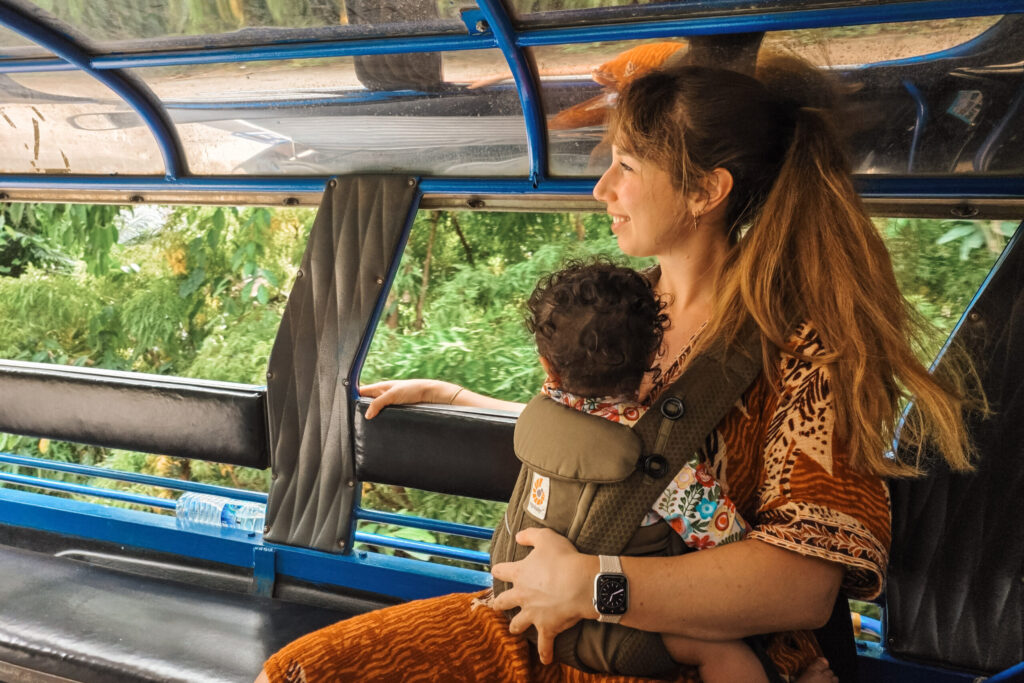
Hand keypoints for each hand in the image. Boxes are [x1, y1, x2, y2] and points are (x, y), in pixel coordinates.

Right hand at [359, 379, 460, 418]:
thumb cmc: (412, 389)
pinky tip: (379, 427)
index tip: (346, 407)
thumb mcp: (392, 395)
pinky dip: (381, 420)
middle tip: (355, 421)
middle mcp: (383, 395)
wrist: (429, 394)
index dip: (353, 397)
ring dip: (372, 417)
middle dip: (362, 410)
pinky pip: (384, 416)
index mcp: (379, 387)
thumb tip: (367, 415)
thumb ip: (378, 403)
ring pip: (376, 411)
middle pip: (367, 403)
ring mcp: (389, 403)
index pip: (361, 391)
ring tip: (365, 426)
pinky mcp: (396, 410)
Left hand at [490, 528, 596, 664]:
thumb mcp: (546, 538)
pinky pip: (544, 644)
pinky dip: (545, 652)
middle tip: (498, 605)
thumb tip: (517, 536)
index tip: (497, 571)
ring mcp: (533, 613)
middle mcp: (522, 595)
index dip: (499, 570)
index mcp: (520, 573)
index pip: (501, 571)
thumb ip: (530, 535)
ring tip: (515, 629)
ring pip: (517, 624)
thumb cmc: (564, 558)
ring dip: (516, 626)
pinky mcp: (547, 627)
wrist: (579, 583)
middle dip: (500, 603)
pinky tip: (545, 659)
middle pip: (503, 601)